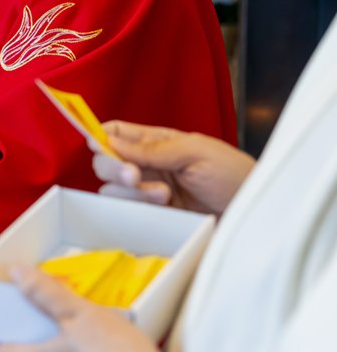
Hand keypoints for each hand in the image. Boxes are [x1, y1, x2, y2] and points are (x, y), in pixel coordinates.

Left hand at [0, 264, 164, 351]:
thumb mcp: (76, 313)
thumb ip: (43, 292)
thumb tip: (18, 274)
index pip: (4, 346)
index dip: (9, 323)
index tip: (18, 305)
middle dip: (42, 330)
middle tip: (56, 309)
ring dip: (67, 345)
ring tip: (86, 325)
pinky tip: (106, 348)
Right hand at [92, 121, 253, 215]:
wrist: (254, 214)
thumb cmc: (234, 175)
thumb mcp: (195, 152)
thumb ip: (152, 148)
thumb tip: (110, 142)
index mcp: (156, 142)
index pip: (115, 133)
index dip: (99, 137)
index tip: (97, 146)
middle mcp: (147, 166)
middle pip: (105, 163)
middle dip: (113, 168)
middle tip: (133, 175)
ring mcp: (147, 193)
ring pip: (112, 191)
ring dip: (132, 192)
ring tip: (164, 195)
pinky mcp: (152, 217)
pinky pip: (126, 214)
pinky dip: (135, 211)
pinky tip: (161, 208)